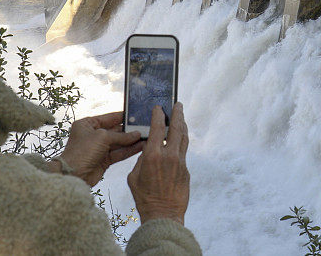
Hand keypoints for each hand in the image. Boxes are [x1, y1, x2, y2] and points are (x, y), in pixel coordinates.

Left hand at [56, 112, 142, 186]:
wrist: (74, 175)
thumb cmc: (81, 152)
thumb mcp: (102, 137)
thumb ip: (121, 136)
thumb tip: (136, 134)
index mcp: (88, 124)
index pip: (109, 117)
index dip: (122, 116)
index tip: (135, 115)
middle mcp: (93, 135)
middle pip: (115, 130)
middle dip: (129, 130)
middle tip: (144, 127)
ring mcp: (99, 148)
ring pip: (119, 143)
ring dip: (131, 141)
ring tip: (146, 137)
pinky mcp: (104, 160)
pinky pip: (119, 153)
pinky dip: (129, 150)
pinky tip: (140, 146)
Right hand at [128, 103, 189, 224]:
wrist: (163, 214)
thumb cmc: (144, 197)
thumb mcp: (134, 177)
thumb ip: (141, 160)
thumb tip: (148, 149)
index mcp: (153, 156)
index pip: (157, 128)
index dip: (159, 115)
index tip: (159, 107)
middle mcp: (169, 156)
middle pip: (176, 129)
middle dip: (177, 114)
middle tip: (178, 105)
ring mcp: (180, 162)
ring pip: (183, 138)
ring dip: (182, 125)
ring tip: (181, 116)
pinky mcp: (186, 170)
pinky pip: (184, 151)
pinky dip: (182, 141)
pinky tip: (180, 138)